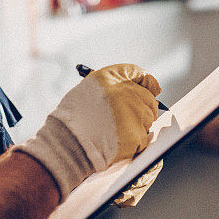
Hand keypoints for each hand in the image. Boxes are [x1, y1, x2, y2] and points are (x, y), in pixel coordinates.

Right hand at [17, 64, 160, 199]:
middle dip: (141, 108)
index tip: (151, 89)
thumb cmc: (75, 117)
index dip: (146, 84)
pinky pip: (143, 138)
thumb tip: (152, 89)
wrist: (66, 142)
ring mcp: (134, 114)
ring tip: (114, 131)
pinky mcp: (136, 135)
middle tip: (125, 118)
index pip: (141, 75)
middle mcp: (126, 92)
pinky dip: (133, 142)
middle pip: (149, 100)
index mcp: (112, 78)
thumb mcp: (89, 87)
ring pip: (148, 120)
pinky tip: (116, 142)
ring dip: (137, 126)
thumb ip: (117, 83)